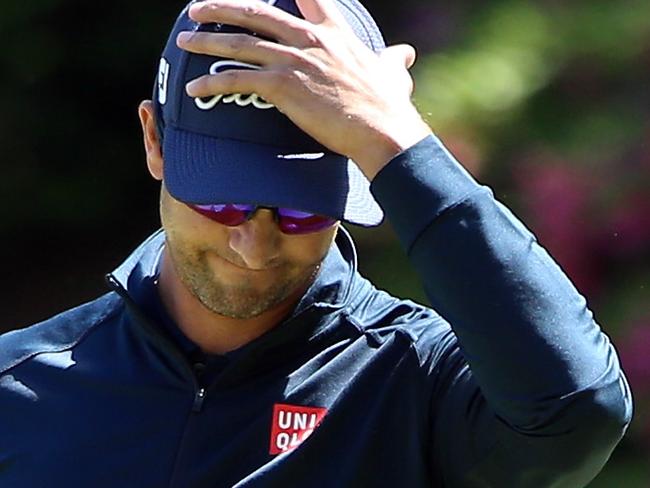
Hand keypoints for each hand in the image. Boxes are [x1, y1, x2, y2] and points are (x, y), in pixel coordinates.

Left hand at [177, 0, 431, 179]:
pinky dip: (212, 84)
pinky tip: (194, 89)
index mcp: (333, 33)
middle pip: (255, 13)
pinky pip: (237, 80)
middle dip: (221, 8)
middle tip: (195, 9)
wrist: (383, 130)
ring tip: (184, 41)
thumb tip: (405, 53)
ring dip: (207, 42)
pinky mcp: (283, 86)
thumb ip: (393, 59)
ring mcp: (294, 60)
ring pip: (239, 43)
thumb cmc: (389, 106)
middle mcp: (309, 40)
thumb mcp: (393, 73)